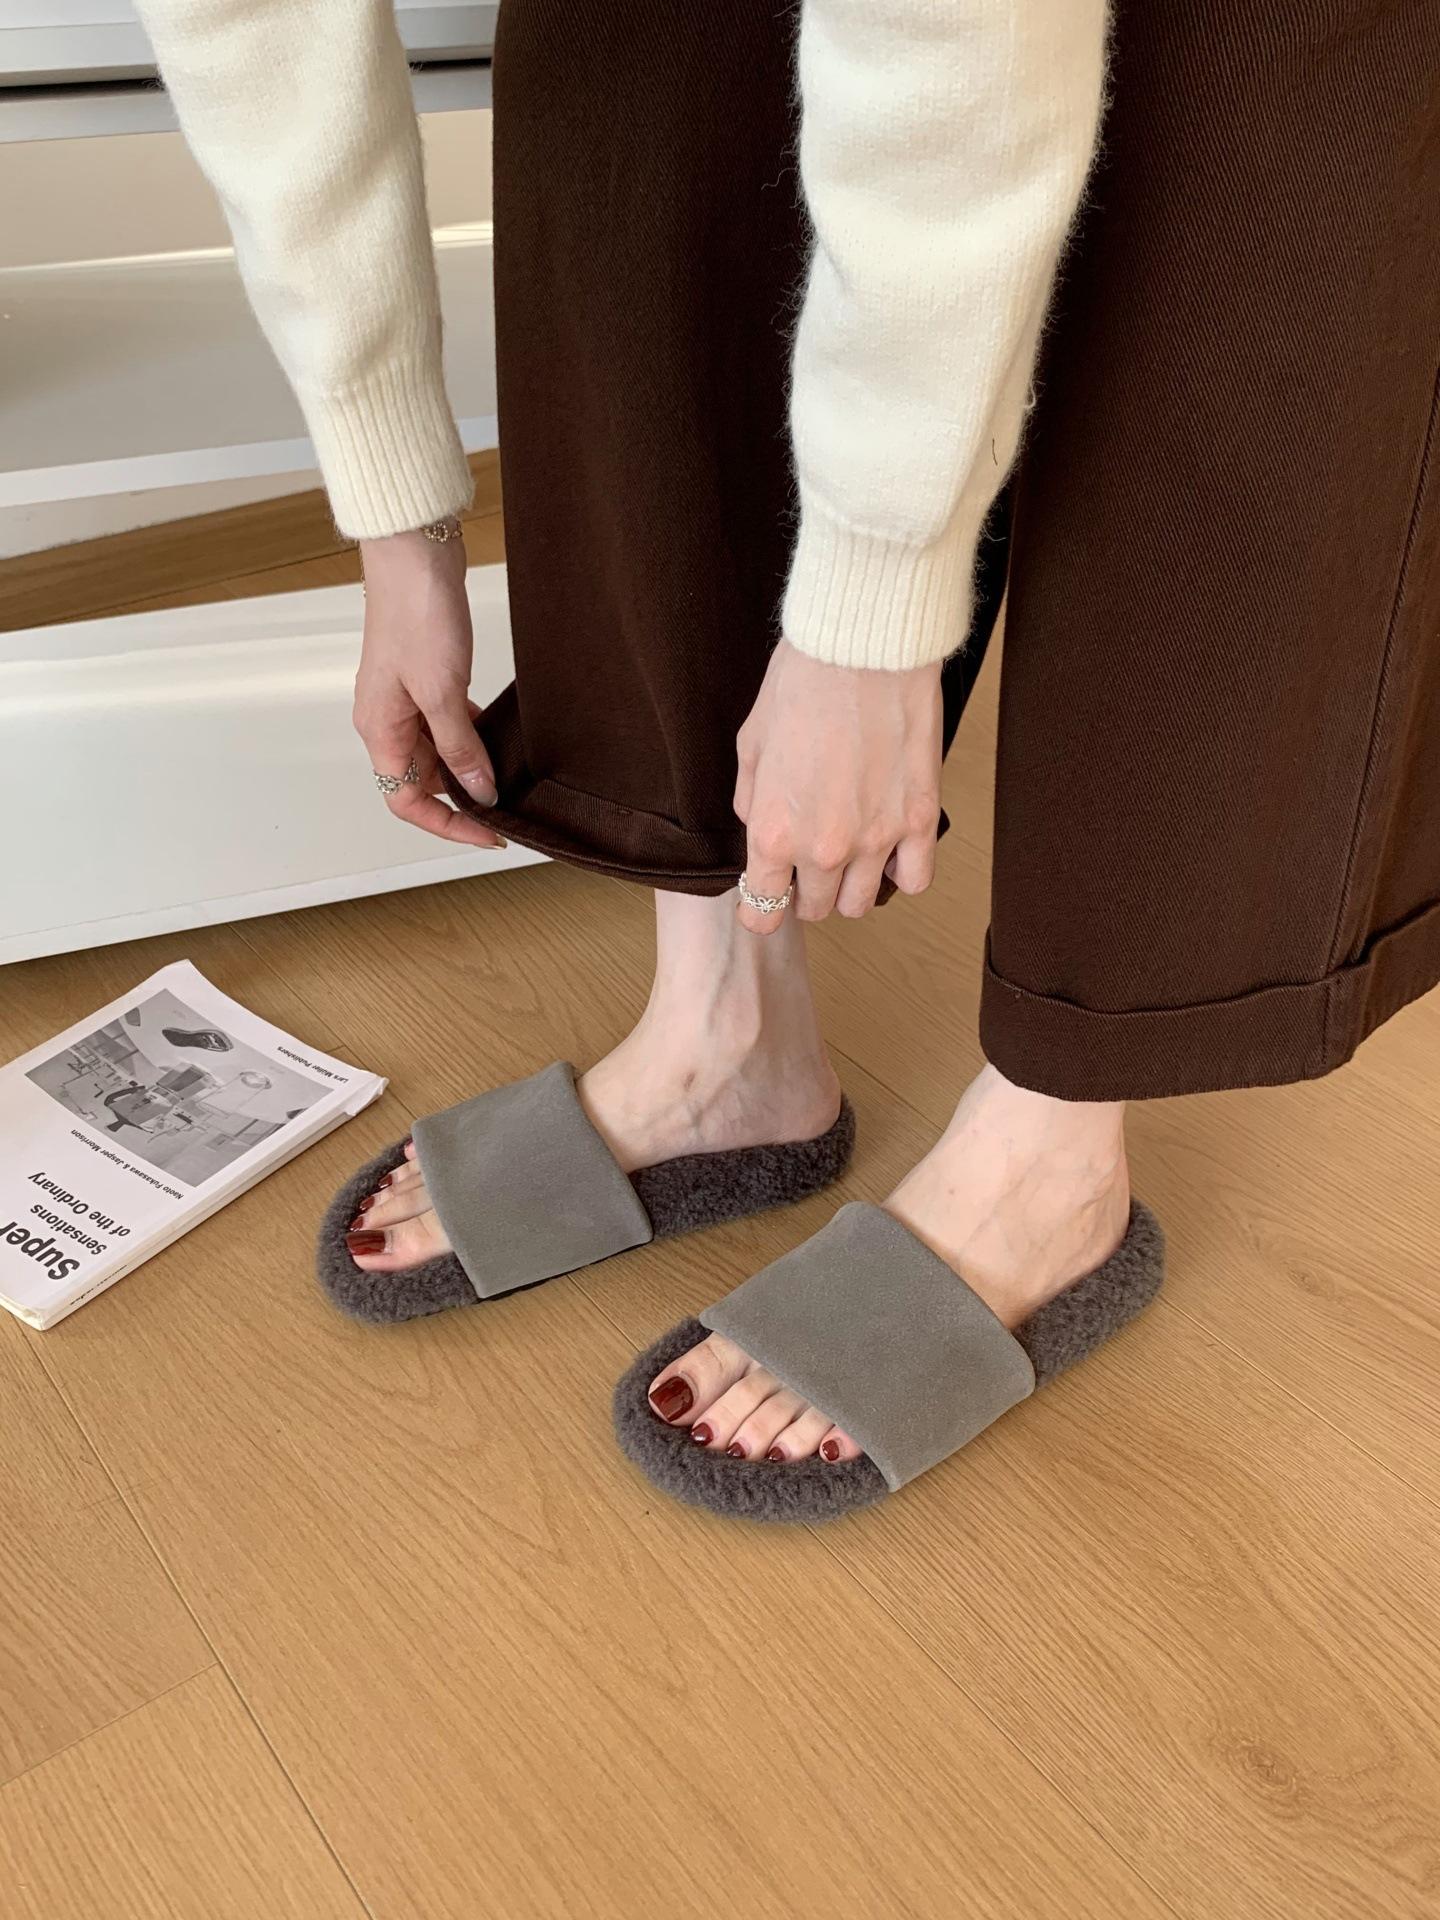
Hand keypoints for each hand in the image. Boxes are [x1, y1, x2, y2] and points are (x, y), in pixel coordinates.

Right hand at [352, 527, 504, 848]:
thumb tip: (478, 791)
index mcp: (379, 731)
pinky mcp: (423, 678)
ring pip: (435, 753)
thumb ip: (460, 748)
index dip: (448, 825)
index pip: (406, 802)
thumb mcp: (442, 692)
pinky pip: (445, 723)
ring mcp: (403, 699)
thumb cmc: (415, 614)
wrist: (413, 553)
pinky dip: (469, 735)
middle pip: (421, 782)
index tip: (489, 833)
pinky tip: (497, 735)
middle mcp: (385, 721)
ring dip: (466, 767)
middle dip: (461, 798)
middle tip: (505, 807)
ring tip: (506, 775)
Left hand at [733, 639, 942, 933]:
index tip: (768, 899)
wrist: (862, 647)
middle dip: (806, 891)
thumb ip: (752, 801)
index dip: (762, 909)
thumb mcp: (751, 744)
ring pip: (861, 903)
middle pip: (815, 909)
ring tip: (851, 853)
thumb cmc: (801, 683)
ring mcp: (876, 840)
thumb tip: (761, 827)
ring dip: (851, 886)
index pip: (762, 911)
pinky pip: (916, 879)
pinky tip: (893, 848)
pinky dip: (903, 872)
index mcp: (773, 833)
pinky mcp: (918, 820)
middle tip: (808, 860)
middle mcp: (822, 849)